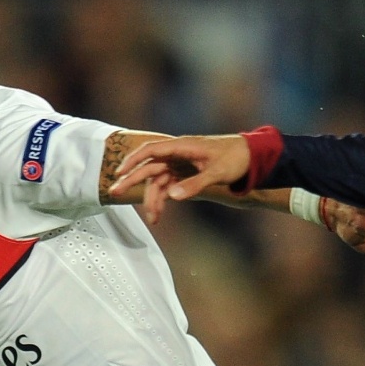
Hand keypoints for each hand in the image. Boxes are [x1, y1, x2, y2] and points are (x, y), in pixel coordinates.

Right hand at [111, 134, 251, 222]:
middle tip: (114, 193)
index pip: (152, 151)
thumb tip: (172, 196)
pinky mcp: (184, 175)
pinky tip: (159, 214)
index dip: (134, 160)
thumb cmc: (234, 158)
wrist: (250, 156)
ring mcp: (180, 165)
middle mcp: (177, 155)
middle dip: (132, 180)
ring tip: (152, 218)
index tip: (120, 172)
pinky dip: (163, 200)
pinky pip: (167, 187)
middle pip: (149, 166)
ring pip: (157, 181)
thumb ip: (195, 185)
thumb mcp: (217, 173)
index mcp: (183, 147)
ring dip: (152, 199)